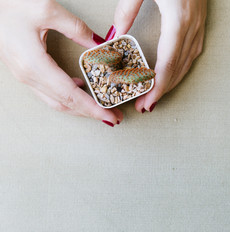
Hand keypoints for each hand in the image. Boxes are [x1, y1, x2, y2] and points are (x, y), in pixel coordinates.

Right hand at [0, 0, 122, 126]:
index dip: (93, 108)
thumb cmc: (9, 4)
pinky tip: (81, 90)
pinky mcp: (25, 71)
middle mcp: (28, 75)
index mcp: (34, 64)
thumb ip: (78, 29)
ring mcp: (24, 75)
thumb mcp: (48, 10)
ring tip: (101, 107)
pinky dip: (68, 97)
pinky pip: (49, 92)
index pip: (70, 96)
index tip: (110, 116)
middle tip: (113, 115)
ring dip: (80, 108)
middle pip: (65, 104)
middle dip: (91, 112)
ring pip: (56, 101)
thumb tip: (99, 44)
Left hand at [112, 0, 206, 111]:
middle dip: (162, 90)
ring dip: (172, 81)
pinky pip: (193, 51)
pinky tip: (173, 73)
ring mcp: (199, 24)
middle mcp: (192, 25)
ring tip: (156, 94)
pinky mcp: (200, 21)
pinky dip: (182, 67)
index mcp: (177, 20)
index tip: (147, 103)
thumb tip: (116, 34)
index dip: (158, 87)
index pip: (168, 63)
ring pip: (187, 62)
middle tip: (145, 105)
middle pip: (177, 68)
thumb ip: (127, 10)